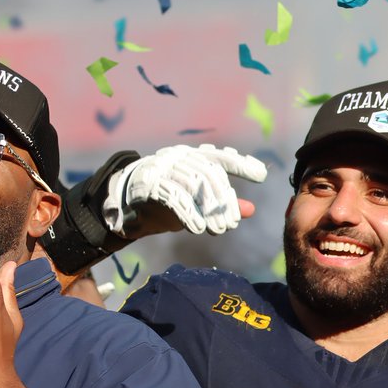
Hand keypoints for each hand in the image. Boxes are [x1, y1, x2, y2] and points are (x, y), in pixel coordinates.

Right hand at [104, 144, 266, 236]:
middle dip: (223, 200)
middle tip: (231, 224)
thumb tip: (251, 210)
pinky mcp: (148, 183)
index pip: (220, 157)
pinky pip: (173, 196)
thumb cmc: (166, 200)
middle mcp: (178, 157)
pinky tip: (198, 228)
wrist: (126, 205)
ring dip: (208, 210)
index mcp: (192, 157)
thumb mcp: (197, 203)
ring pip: (193, 183)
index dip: (242, 164)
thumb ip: (222, 204)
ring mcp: (162, 167)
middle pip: (209, 173)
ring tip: (217, 230)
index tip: (261, 175)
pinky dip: (188, 213)